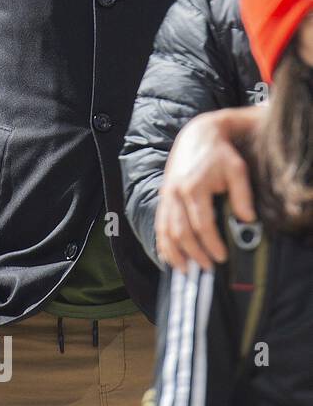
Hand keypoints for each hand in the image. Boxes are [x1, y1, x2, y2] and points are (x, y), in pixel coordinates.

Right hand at [156, 106, 261, 272]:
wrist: (197, 135)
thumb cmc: (220, 154)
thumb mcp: (237, 170)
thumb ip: (242, 195)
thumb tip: (247, 220)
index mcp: (193, 187)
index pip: (201, 224)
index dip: (211, 243)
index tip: (221, 257)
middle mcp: (175, 193)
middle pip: (180, 232)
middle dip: (193, 253)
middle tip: (206, 268)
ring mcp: (166, 195)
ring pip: (165, 230)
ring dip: (174, 252)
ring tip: (184, 269)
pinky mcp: (163, 197)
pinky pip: (159, 224)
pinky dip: (162, 242)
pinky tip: (168, 256)